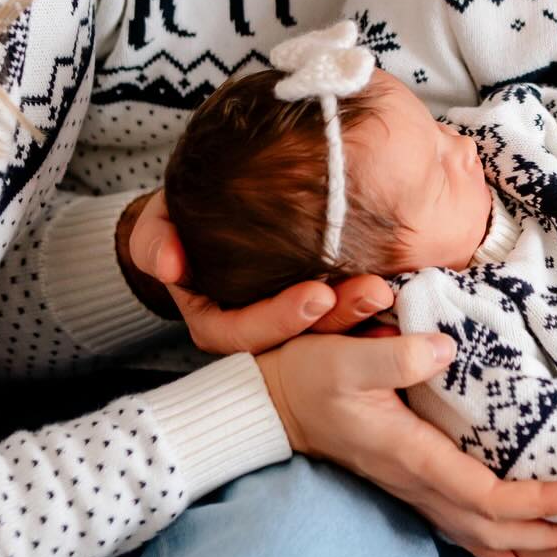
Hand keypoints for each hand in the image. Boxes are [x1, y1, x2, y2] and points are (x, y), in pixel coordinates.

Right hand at [120, 189, 393, 351]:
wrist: (201, 216)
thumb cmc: (176, 223)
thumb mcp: (156, 230)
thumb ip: (155, 243)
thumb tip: (170, 264)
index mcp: (217, 322)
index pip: (248, 332)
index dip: (281, 318)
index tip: (318, 294)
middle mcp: (255, 329)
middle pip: (298, 340)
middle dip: (337, 319)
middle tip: (374, 292)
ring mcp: (286, 320)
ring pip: (328, 331)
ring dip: (360, 313)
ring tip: (389, 288)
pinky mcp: (316, 305)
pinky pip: (345, 315)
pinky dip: (371, 308)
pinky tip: (401, 285)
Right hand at [255, 331, 556, 556]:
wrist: (274, 405)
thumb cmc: (310, 376)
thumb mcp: (344, 356)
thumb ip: (393, 356)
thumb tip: (443, 349)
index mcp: (412, 457)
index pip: (487, 499)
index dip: (539, 503)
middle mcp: (417, 484)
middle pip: (494, 532)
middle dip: (552, 538)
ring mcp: (413, 490)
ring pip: (480, 537)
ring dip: (533, 545)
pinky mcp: (411, 484)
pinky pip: (463, 527)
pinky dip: (498, 543)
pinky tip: (516, 556)